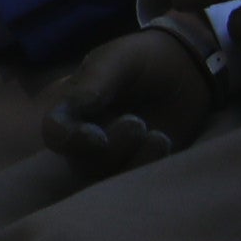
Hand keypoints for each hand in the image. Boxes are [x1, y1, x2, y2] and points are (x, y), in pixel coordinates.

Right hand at [43, 20, 217, 179]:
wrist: (185, 71)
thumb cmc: (144, 59)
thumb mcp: (119, 59)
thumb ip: (95, 80)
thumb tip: (76, 106)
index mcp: (71, 109)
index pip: (55, 134)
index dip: (70, 141)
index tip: (98, 138)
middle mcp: (84, 137)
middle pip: (81, 163)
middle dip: (111, 151)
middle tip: (137, 123)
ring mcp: (111, 156)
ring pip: (108, 179)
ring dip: (133, 159)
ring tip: (157, 134)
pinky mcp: (137, 167)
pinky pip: (135, 182)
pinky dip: (149, 165)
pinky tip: (162, 141)